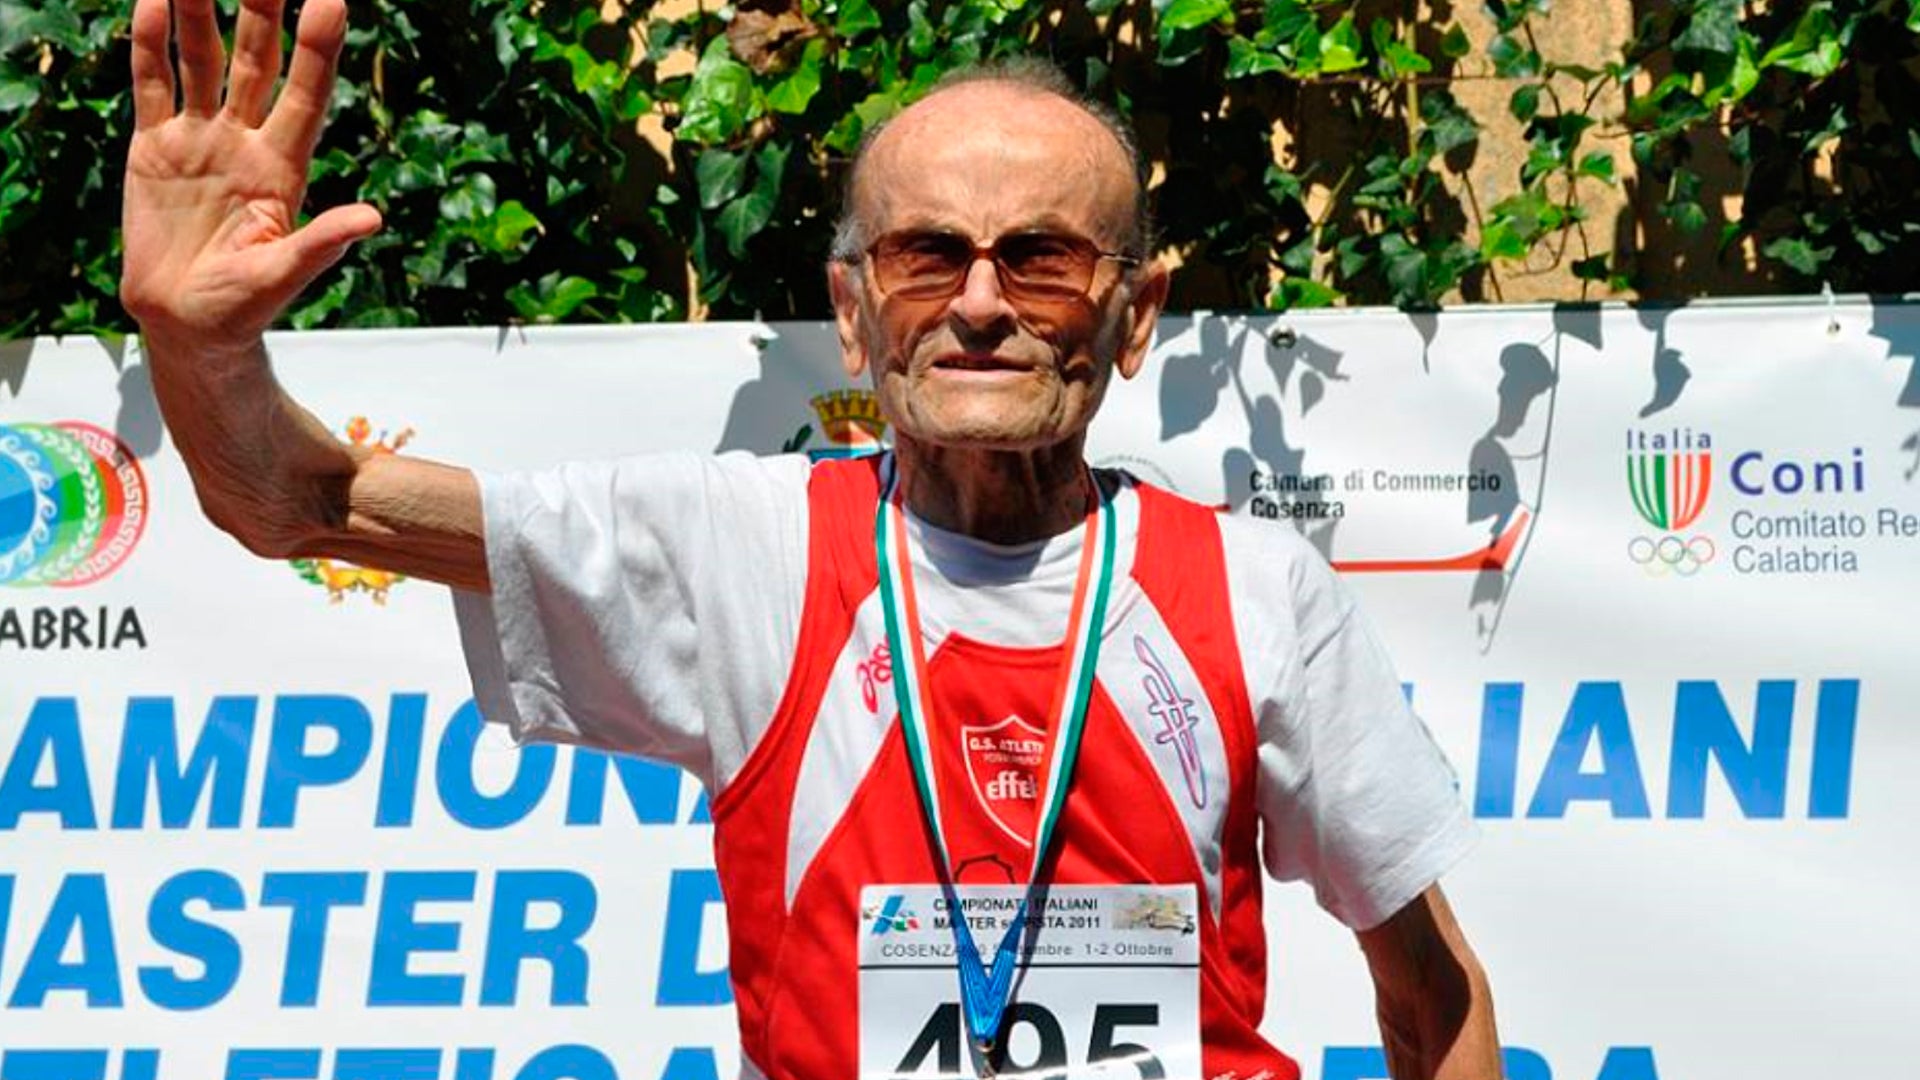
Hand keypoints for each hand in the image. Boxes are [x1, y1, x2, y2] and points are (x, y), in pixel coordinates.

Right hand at [119, 0, 380, 348]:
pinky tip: (149, 3)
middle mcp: (246, 141)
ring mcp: (200, 139)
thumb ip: (322, 244)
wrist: (186, 323)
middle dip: (263, 10)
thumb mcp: (284, 276)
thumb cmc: (243, 308)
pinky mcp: (155, 146)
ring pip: (202, 60)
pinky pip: (153, 84)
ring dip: (200, 12)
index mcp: (285, 167)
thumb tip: (373, 219)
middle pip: (257, 61)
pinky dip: (149, 44)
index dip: (319, 48)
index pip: (307, 93)